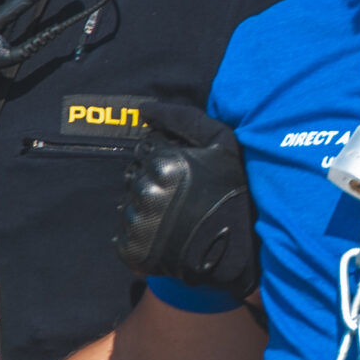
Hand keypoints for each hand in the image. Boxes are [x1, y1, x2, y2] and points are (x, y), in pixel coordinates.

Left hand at [117, 101, 260, 298]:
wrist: (235, 250)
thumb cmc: (233, 191)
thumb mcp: (222, 143)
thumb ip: (183, 118)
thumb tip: (145, 109)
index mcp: (163, 162)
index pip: (146, 149)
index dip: (165, 160)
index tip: (184, 176)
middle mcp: (146, 191)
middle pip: (135, 176)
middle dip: (154, 183)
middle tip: (181, 200)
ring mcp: (137, 222)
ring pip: (129, 205)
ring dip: (146, 210)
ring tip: (175, 220)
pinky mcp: (131, 249)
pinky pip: (124, 235)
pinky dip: (139, 236)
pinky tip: (164, 237)